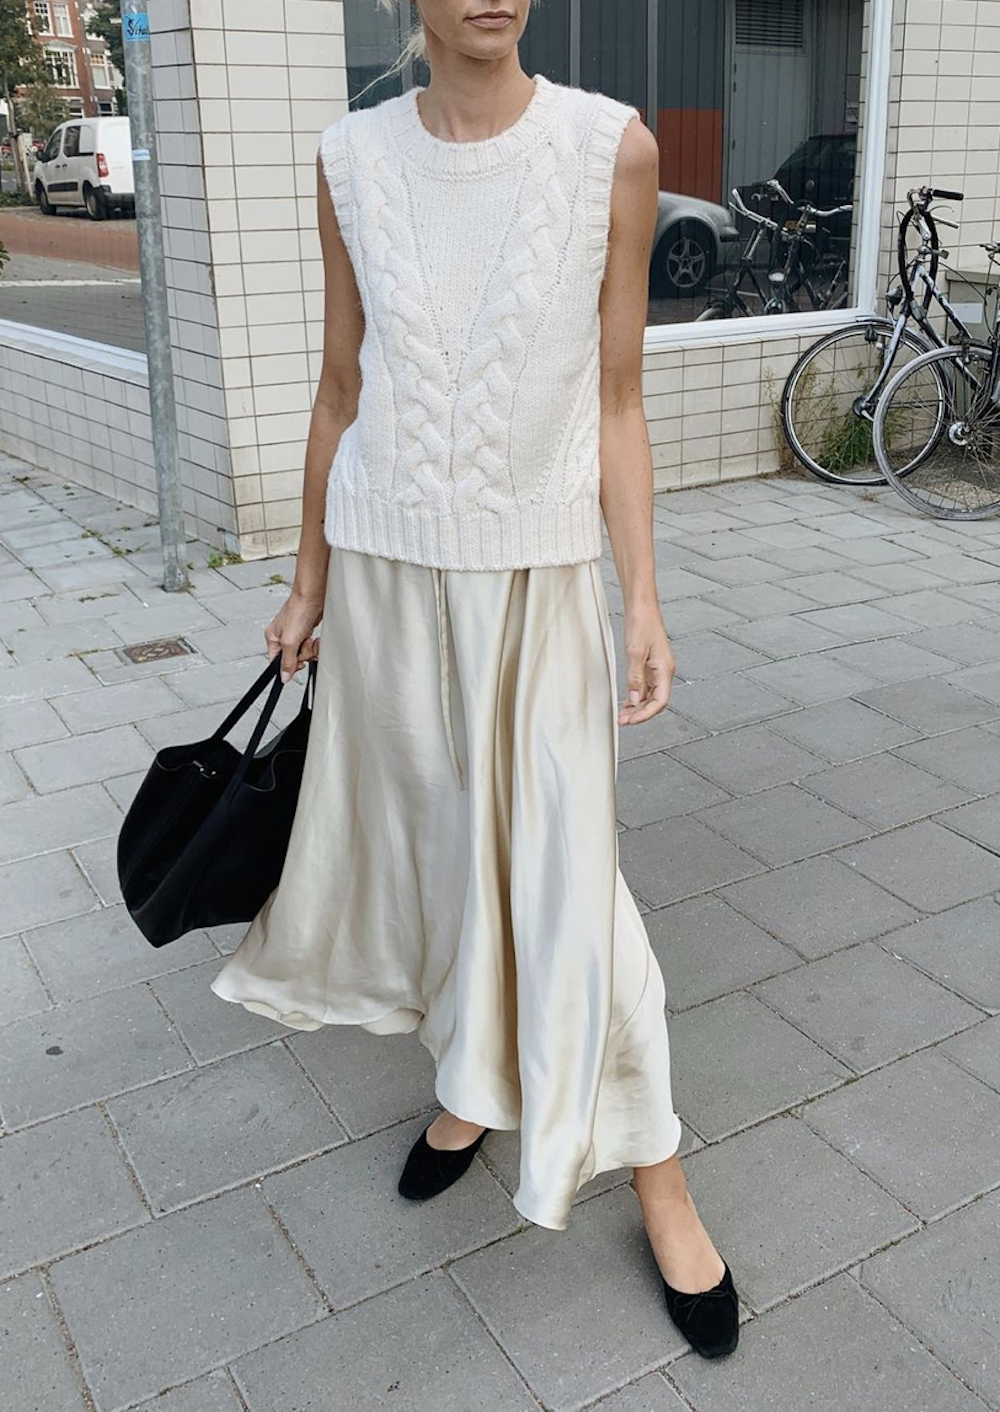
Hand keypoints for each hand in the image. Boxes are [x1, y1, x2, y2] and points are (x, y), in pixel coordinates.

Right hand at [263, 587, 324, 681]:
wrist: (314, 597)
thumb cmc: (298, 611)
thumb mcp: (290, 641)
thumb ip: (287, 661)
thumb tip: (284, 677)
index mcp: (272, 638)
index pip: (277, 662)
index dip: (288, 665)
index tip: (298, 663)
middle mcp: (283, 637)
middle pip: (293, 659)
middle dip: (302, 653)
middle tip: (303, 643)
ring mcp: (295, 635)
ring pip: (304, 653)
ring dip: (310, 648)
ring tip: (309, 637)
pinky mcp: (306, 632)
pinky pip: (311, 647)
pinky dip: (315, 644)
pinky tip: (315, 637)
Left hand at [619, 599, 674, 725]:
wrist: (642, 606)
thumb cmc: (642, 623)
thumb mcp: (635, 652)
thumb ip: (635, 678)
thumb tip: (635, 700)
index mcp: (665, 670)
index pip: (660, 702)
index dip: (645, 715)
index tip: (630, 721)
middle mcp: (664, 671)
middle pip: (656, 702)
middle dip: (640, 714)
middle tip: (622, 721)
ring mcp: (657, 669)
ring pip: (650, 696)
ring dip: (637, 707)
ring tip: (622, 715)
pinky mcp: (650, 665)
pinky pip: (645, 687)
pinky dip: (636, 697)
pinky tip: (626, 702)